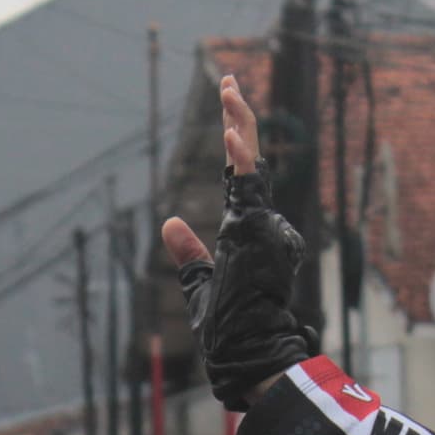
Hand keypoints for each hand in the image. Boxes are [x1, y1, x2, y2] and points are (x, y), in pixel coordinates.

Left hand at [160, 76, 317, 410]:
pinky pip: (249, 187)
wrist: (249, 353)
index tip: (228, 112)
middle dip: (239, 119)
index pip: (243, 182)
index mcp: (250, 235)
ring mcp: (265, 226)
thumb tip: (170, 223)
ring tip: (227, 88)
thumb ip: (189, 256)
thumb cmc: (231, 330)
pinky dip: (240, 159)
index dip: (236, 148)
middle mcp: (263, 225)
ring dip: (238, 126)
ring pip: (250, 168)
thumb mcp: (203, 286)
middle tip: (227, 80)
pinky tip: (231, 129)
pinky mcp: (258, 230)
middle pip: (250, 163)